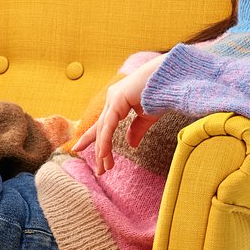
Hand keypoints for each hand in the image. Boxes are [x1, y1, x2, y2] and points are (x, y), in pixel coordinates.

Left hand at [71, 55, 167, 174]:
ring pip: (103, 129)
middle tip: (100, 170)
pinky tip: (103, 154)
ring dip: (103, 150)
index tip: (78, 148)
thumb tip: (130, 145)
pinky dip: (105, 140)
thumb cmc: (161, 94)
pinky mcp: (118, 99)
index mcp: (117, 101)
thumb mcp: (147, 117)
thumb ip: (137, 130)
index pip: (102, 123)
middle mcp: (112, 98)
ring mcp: (114, 97)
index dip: (90, 137)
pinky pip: (109, 125)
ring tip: (103, 168)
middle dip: (99, 150)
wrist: (172, 79)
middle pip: (101, 129)